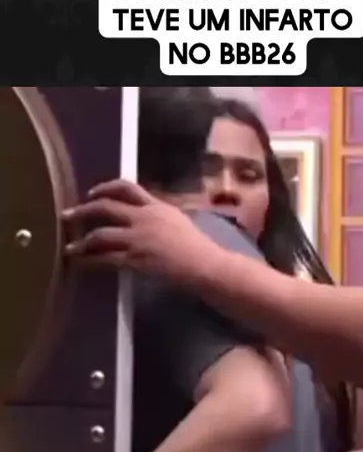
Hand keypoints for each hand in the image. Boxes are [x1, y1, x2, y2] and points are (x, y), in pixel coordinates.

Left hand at [63, 179, 221, 286]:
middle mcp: (143, 218)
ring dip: (81, 241)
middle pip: (106, 207)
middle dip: (84, 210)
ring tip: (69, 247)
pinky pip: (105, 259)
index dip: (105, 187)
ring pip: (100, 235)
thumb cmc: (197, 245)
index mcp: (155, 206)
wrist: (204, 264)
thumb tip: (147, 213)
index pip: (127, 187)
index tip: (92, 192)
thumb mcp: (178, 220)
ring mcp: (137, 238)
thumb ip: (159, 214)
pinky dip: (90, 261)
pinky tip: (81, 263)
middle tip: (68, 215)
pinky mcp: (135, 259)